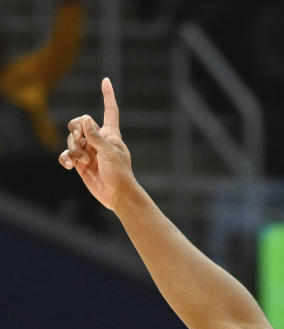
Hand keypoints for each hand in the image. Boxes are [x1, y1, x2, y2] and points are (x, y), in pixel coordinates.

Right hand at [59, 77, 132, 211]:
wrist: (117, 196)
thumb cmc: (120, 174)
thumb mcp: (109, 152)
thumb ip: (96, 136)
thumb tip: (86, 120)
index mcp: (111, 134)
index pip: (110, 110)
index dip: (108, 95)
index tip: (106, 80)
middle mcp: (98, 140)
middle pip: (80, 123)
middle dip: (76, 128)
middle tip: (79, 138)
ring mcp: (89, 152)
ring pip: (72, 140)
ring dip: (74, 148)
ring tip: (81, 160)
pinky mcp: (81, 164)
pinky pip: (67, 155)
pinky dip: (65, 158)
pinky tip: (68, 164)